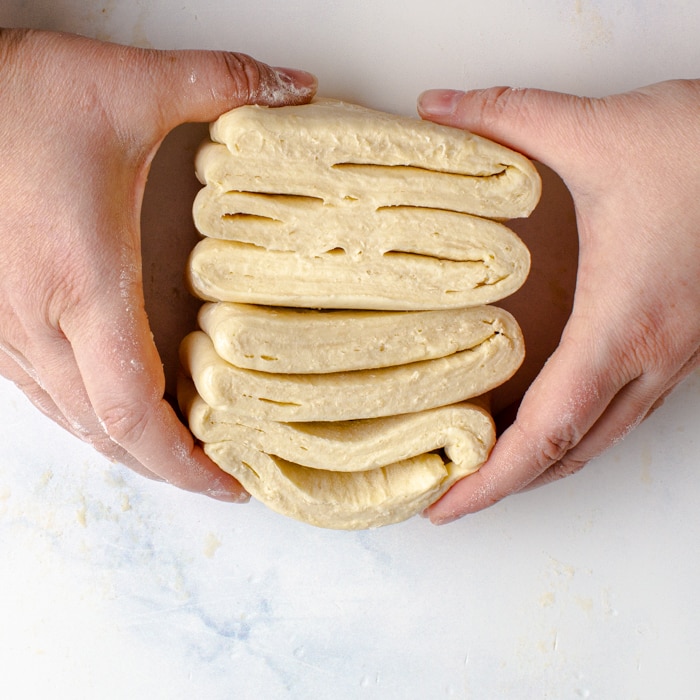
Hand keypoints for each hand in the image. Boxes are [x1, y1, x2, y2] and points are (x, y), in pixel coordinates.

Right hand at [0, 29, 315, 499]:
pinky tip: (116, 412)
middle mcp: (38, 321)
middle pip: (107, 434)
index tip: (230, 483)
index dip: (184, 463)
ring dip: (129, 446)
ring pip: (71, 420)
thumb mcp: (129, 86)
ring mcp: (6, 328)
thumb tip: (296, 87)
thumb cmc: (16, 97)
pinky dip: (90, 415)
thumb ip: (222, 84)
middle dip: (168, 466)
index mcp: (82, 285)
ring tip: (180, 453)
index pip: (132, 413)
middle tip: (220, 477)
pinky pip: (43, 393)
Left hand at [418, 79, 699, 522]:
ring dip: (541, 466)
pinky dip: (573, 432)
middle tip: (450, 499)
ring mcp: (670, 357)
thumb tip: (438, 109)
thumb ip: (508, 116)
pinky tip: (545, 420)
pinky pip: (619, 410)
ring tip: (485, 472)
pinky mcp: (677, 343)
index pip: (547, 432)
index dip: (493, 481)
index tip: (448, 508)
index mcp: (622, 324)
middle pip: (569, 454)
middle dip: (506, 487)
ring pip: (599, 440)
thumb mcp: (597, 130)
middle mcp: (649, 357)